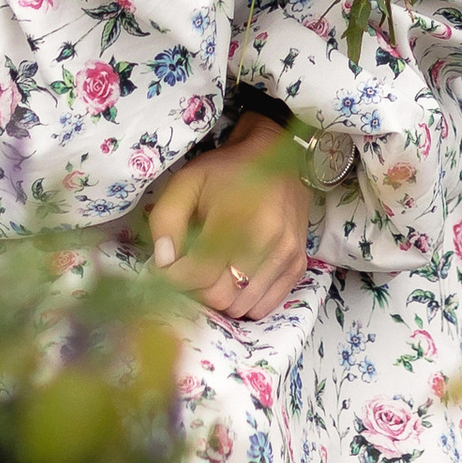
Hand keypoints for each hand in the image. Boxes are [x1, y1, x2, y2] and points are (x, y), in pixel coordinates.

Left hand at [146, 119, 308, 319]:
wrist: (278, 155)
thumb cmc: (226, 171)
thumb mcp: (186, 182)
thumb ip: (165, 221)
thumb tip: (164, 263)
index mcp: (237, 217)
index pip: (199, 275)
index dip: (175, 278)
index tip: (170, 267)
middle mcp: (267, 241)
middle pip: (220, 297)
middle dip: (197, 290)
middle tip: (191, 269)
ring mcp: (286, 256)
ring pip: (241, 307)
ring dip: (221, 298)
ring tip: (214, 272)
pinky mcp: (298, 265)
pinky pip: (265, 307)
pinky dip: (245, 301)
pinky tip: (236, 278)